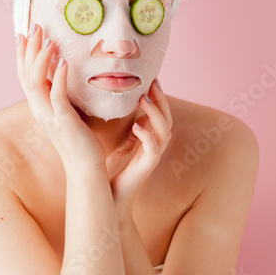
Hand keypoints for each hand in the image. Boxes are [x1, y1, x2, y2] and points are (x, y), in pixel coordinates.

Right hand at [16, 23, 105, 171]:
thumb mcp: (67, 113)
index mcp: (39, 107)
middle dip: (29, 49)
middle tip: (34, 27)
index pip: (24, 76)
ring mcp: (49, 116)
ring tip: (48, 40)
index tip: (24, 34)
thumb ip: (62, 96)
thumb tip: (64, 77)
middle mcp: (39, 110)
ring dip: (40, 59)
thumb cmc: (80, 140)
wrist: (85, 168)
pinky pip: (56, 96)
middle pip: (26, 74)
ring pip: (35, 83)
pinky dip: (57, 77)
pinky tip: (63, 62)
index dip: (22, 55)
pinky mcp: (63, 121)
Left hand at [107, 80, 172, 218]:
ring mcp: (152, 156)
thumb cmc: (110, 167)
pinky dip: (148, 136)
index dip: (158, 96)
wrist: (108, 196)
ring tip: (144, 99)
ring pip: (165, 130)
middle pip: (167, 117)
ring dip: (156, 113)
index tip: (150, 78)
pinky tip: (136, 126)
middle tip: (152, 82)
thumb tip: (112, 100)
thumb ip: (121, 124)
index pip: (159, 112)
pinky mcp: (147, 167)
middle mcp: (154, 144)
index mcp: (148, 137)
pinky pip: (153, 149)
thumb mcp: (116, 140)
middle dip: (161, 99)